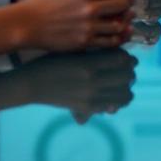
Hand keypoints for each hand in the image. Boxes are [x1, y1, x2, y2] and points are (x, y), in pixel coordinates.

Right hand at [0, 0, 132, 53]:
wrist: (29, 23)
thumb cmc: (48, 3)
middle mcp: (89, 8)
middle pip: (122, 6)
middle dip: (129, 7)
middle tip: (131, 10)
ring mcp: (88, 26)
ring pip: (118, 25)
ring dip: (126, 24)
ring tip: (127, 23)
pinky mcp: (85, 41)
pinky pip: (109, 41)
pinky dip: (119, 38)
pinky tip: (120, 36)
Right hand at [0, 48, 137, 121]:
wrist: (31, 84)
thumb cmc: (51, 62)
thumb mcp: (73, 52)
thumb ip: (95, 54)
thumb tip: (120, 57)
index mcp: (90, 63)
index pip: (122, 60)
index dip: (128, 58)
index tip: (127, 57)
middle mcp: (93, 81)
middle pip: (127, 77)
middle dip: (130, 72)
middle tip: (127, 70)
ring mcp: (90, 97)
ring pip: (124, 95)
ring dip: (126, 88)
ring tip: (122, 85)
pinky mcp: (86, 108)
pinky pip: (111, 106)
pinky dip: (116, 102)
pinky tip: (113, 98)